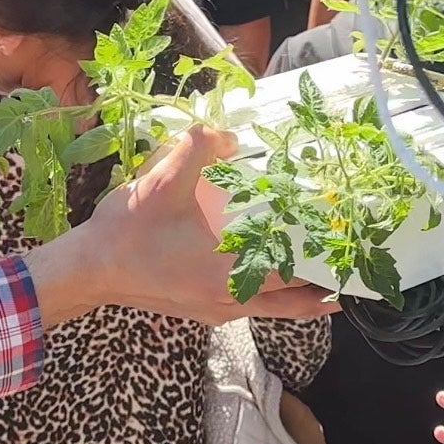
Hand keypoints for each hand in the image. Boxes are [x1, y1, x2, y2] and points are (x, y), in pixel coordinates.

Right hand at [25, 125, 336, 326]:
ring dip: (303, 295)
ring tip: (331, 281)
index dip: (328, 259)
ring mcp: (219, 309)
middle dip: (326, 282)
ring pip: (276, 309)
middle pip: (296, 299)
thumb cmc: (127, 231)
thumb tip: (228, 132)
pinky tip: (275, 276)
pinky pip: (254, 308)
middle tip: (354, 263)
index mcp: (228, 267)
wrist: (89, 271)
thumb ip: (199, 148)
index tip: (354, 246)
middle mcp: (231, 297)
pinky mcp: (205, 311)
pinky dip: (275, 296)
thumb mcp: (161, 181)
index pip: (294, 268)